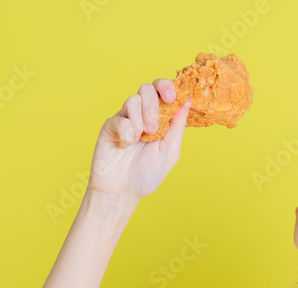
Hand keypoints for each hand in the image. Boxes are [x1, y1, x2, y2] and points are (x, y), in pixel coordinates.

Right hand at [86, 78, 191, 202]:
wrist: (123, 191)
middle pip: (147, 88)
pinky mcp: (109, 126)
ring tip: (141, 139)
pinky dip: (127, 133)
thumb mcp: (170, 150)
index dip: (167, 87)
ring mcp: (125, 118)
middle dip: (153, 106)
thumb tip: (188, 100)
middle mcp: (141, 115)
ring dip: (141, 120)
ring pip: (133, 99)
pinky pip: (120, 119)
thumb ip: (178, 125)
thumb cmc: (147, 173)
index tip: (171, 98)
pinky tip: (126, 146)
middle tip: (154, 129)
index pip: (163, 90)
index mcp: (159, 118)